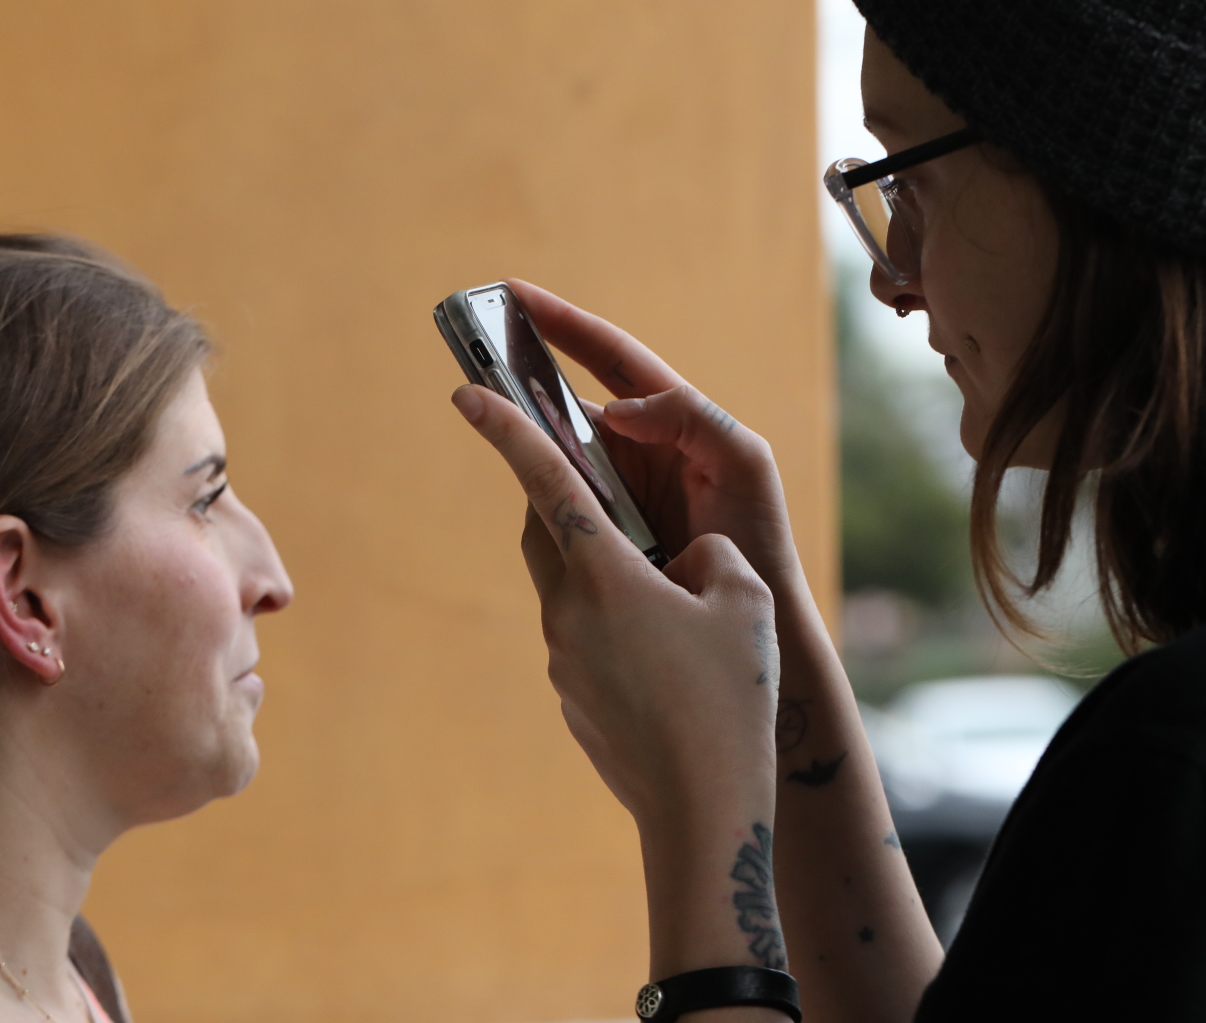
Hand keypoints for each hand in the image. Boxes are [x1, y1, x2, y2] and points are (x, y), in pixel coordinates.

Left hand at [450, 382, 778, 835]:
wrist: (703, 814)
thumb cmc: (730, 701)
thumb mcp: (740, 602)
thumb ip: (709, 556)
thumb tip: (684, 559)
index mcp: (603, 575)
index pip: (544, 482)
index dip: (507, 429)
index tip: (464, 391)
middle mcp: (567, 613)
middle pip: (545, 533)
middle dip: (559, 497)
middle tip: (592, 478)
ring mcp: (563, 661)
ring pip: (565, 588)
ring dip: (596, 567)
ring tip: (660, 580)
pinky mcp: (573, 699)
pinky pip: (582, 638)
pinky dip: (610, 621)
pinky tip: (665, 651)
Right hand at [505, 280, 802, 597]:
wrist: (757, 627)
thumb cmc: (759, 538)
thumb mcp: (743, 463)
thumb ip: (693, 419)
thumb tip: (618, 408)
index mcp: (671, 419)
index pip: (610, 359)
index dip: (564, 324)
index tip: (517, 296)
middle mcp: (635, 448)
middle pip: (567, 402)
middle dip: (524, 377)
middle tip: (479, 352)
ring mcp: (612, 491)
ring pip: (554, 454)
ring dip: (525, 438)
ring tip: (489, 413)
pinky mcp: (595, 533)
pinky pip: (555, 503)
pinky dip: (537, 492)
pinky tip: (521, 485)